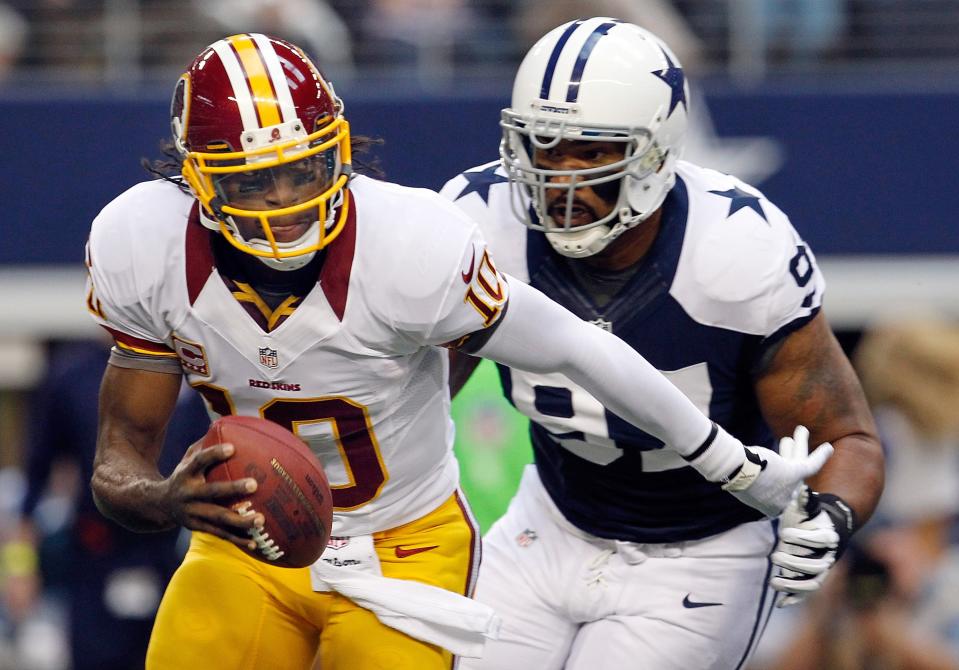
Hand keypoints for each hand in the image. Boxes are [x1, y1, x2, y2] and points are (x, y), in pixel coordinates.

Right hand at [160, 439, 264, 550]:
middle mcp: (188, 494)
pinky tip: (255, 543)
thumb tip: (226, 425)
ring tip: (261, 519)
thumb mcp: (187, 459)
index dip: (214, 454)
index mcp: (186, 474)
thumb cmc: (183, 475)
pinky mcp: (198, 528)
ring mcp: (192, 514)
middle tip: (255, 484)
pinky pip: (220, 534)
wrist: (158, 505)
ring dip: (240, 520)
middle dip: (232, 489)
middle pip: (211, 492)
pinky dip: (237, 540)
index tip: (232, 448)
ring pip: (218, 518)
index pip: (199, 461)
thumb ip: (204, 445)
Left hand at [722, 425, 833, 516]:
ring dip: (799, 446)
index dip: (777, 479)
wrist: (734, 471)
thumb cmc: (731, 474)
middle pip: (788, 477)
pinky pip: (812, 464)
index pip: (779, 494)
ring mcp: (790, 489)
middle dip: (788, 457)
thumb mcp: (738, 482)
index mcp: (769, 510)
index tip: (772, 468)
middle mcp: (783, 503)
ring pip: (798, 463)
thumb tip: (738, 472)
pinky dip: (821, 456)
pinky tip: (829, 448)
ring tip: (801, 430)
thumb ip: (747, 480)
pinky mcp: (795, 473)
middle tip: (785, 442)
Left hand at [770, 484, 854, 606]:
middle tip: (774, 556)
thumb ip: (806, 500)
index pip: (819, 540)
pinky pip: (807, 593)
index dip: (802, 538)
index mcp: (830, 537)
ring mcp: (822, 570)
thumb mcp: (808, 508)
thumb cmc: (813, 516)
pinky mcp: (814, 580)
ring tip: (773, 582)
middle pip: (815, 565)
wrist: (826, 528)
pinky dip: (794, 599)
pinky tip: (779, 603)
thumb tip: (803, 490)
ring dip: (792, 585)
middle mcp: (829, 557)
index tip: (784, 533)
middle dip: (793, 562)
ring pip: (812, 583)